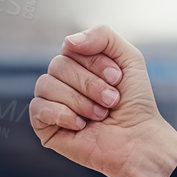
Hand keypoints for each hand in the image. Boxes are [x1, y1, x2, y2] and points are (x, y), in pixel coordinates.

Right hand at [30, 24, 176, 176]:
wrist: (138, 140)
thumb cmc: (135, 102)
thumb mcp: (130, 59)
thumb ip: (103, 35)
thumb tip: (68, 41)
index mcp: (79, 64)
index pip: (71, 48)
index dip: (96, 63)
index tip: (118, 79)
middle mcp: (62, 81)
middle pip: (58, 65)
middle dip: (91, 84)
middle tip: (112, 101)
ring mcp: (51, 102)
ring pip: (46, 85)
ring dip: (81, 101)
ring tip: (101, 115)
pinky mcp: (44, 125)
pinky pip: (38, 108)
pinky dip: (63, 115)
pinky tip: (81, 125)